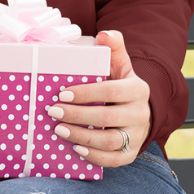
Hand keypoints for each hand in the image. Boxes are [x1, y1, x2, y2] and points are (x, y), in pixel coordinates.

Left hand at [45, 29, 150, 168]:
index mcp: (138, 89)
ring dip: (83, 136)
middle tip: (52, 111)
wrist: (136, 107)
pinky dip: (96, 157)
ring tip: (59, 130)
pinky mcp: (131, 152)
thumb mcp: (119, 62)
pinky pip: (116, 159)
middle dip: (78, 115)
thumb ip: (113, 46)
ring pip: (111, 141)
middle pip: (108, 117)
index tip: (62, 93)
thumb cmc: (119, 81)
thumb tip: (104, 34)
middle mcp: (141, 114)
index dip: (86, 93)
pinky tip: (76, 149)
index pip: (112, 91)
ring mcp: (137, 135)